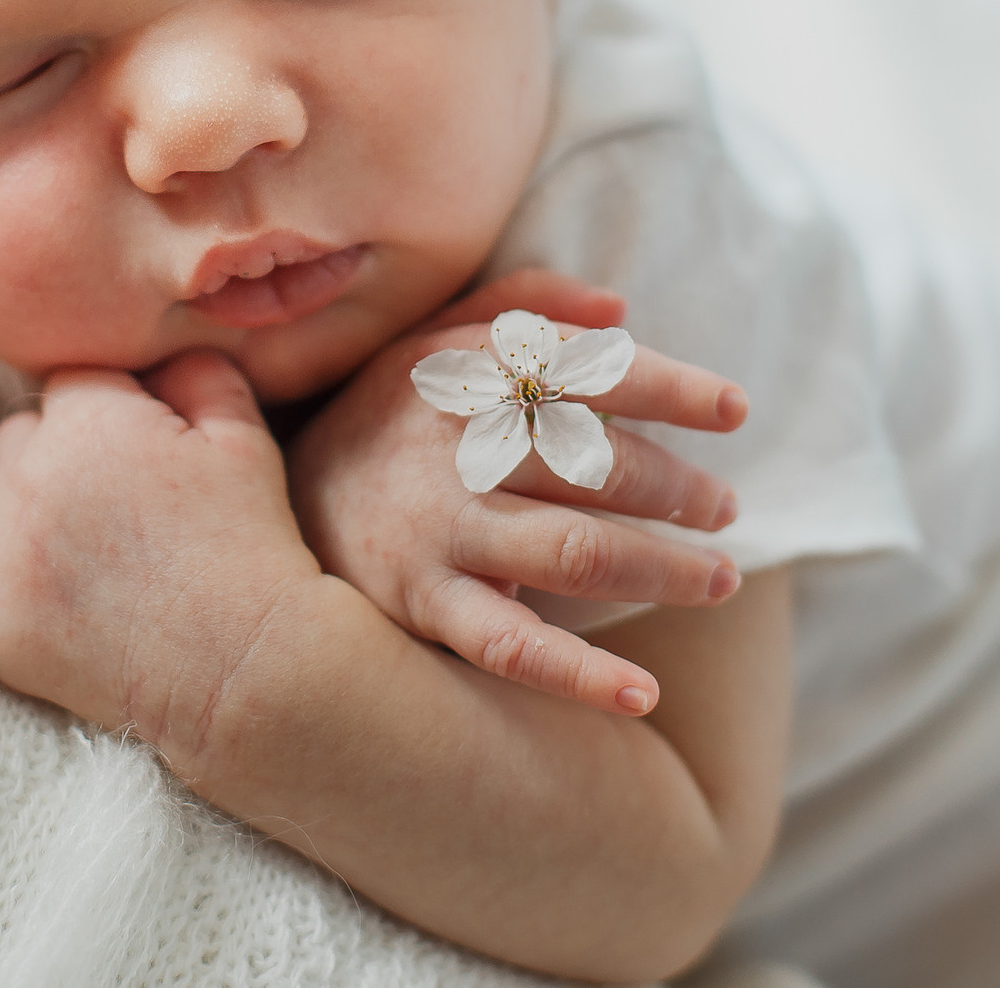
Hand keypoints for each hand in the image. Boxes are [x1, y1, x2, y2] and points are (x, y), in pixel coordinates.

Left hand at [0, 350, 320, 769]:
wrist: (244, 668)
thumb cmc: (250, 544)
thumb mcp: (243, 434)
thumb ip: (193, 369)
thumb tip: (159, 351)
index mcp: (83, 421)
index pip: (71, 383)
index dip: (113, 413)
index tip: (147, 453)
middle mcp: (23, 480)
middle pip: (20, 439)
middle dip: (60, 457)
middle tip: (121, 505)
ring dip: (33, 520)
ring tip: (103, 560)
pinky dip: (24, 587)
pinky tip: (83, 606)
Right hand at [288, 268, 747, 715]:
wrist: (264, 504)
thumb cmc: (379, 416)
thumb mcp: (432, 337)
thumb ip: (523, 305)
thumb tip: (618, 305)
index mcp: (466, 371)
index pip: (589, 370)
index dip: (672, 386)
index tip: (734, 409)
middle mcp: (455, 445)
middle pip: (597, 463)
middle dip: (679, 487)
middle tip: (725, 508)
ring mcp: (438, 528)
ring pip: (576, 550)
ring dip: (663, 568)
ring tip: (718, 579)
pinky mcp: (420, 602)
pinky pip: (511, 644)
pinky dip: (580, 674)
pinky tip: (641, 693)